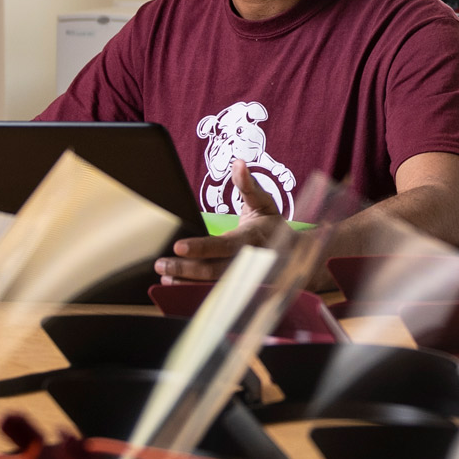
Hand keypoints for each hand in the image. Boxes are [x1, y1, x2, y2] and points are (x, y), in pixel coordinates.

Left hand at [156, 160, 289, 280]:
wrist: (297, 256)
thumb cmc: (274, 226)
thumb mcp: (264, 202)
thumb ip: (248, 186)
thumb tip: (239, 164)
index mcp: (253, 239)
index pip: (224, 245)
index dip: (201, 248)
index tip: (178, 246)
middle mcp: (250, 263)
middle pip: (215, 270)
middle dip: (186, 269)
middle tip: (161, 265)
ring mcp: (247, 280)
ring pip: (215, 286)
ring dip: (188, 284)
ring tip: (166, 278)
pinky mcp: (243, 290)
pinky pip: (218, 294)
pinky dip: (196, 292)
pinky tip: (178, 287)